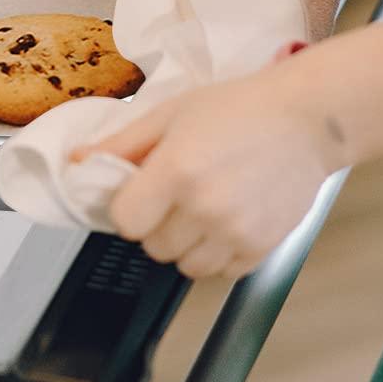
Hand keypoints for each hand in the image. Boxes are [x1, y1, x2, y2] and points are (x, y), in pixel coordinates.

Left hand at [72, 67, 343, 279]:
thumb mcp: (169, 113)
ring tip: (198, 209)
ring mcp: (237, 233)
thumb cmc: (235, 109)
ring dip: (183, 244)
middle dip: (153, 224)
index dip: (126, 206)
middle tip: (171, 195)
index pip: (126, 221)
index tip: (137, 191)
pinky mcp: (263, 250)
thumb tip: (77, 162)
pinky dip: (215, 255)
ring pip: (186, 266)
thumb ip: (121, 144)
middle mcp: (205, 209)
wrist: (306, 121)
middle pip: (153, 246)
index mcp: (176, 171)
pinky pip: (221, 273)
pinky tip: (223, 221)